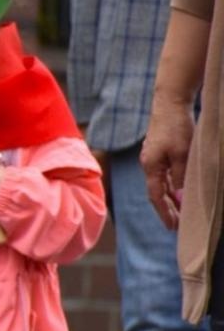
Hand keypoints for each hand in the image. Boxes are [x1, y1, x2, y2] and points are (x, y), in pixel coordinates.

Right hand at [142, 98, 194, 229]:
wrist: (169, 103)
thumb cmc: (176, 127)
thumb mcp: (183, 154)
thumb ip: (181, 177)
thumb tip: (180, 198)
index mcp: (150, 167)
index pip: (156, 196)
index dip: (164, 213)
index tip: (172, 227)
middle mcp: (148, 164)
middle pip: (156, 192)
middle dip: (167, 209)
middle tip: (177, 225)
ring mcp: (152, 157)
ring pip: (161, 183)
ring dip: (170, 197)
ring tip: (181, 211)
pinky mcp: (158, 151)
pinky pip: (163, 174)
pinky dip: (171, 184)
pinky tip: (179, 189)